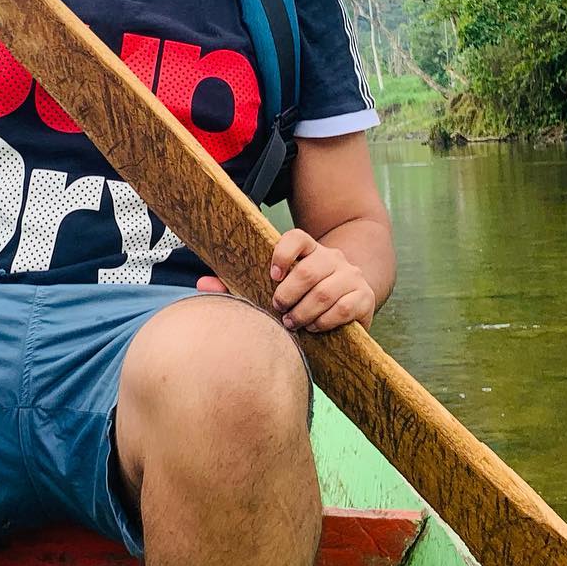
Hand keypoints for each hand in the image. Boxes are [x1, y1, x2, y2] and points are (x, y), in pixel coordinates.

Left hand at [197, 227, 375, 333]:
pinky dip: (325, 321)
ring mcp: (352, 276)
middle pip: (308, 270)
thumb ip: (239, 286)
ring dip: (304, 311)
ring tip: (293, 323)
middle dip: (288, 295)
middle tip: (278, 310)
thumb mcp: (274, 290)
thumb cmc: (300, 299)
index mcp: (310, 250)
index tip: (271, 276)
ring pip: (325, 291)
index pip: (297, 237)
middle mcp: (333, 257)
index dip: (282, 254)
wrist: (349, 306)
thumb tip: (201, 284)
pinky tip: (315, 327)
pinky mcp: (365, 298)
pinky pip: (345, 308)